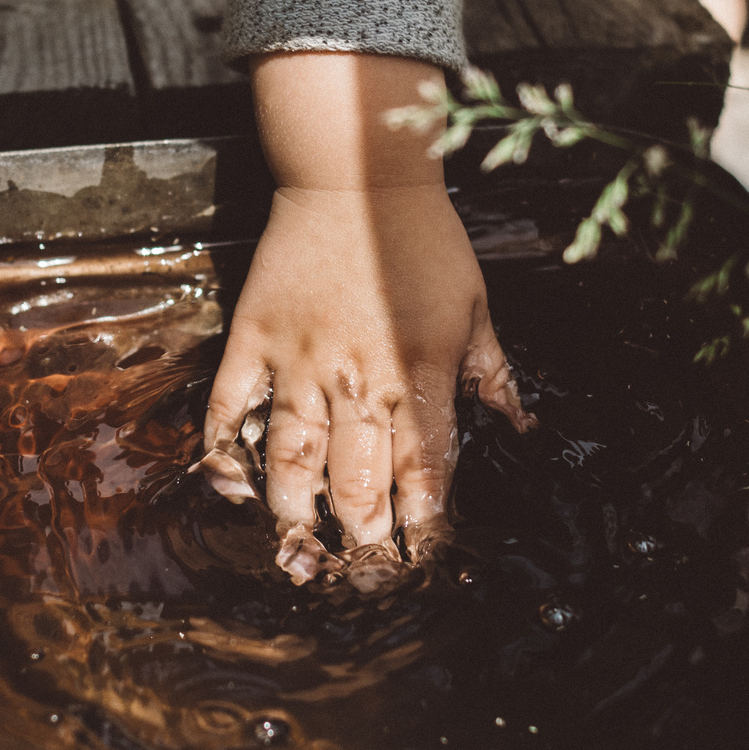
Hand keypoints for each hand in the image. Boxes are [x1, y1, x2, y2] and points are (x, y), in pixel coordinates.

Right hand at [199, 54, 530, 588]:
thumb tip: (523, 429)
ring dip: (296, 517)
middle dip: (363, 541)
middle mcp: (358, 378)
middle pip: (357, 483)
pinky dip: (225, 455)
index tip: (422, 563)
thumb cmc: (423, 238)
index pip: (424, 472)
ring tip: (301, 556)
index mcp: (419, 373)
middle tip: (362, 578)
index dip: (424, 527)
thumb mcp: (476, 305)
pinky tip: (231, 491)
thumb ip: (493, 375)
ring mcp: (299, 362)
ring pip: (292, 461)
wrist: (353, 171)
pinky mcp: (254, 340)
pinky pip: (230, 410)